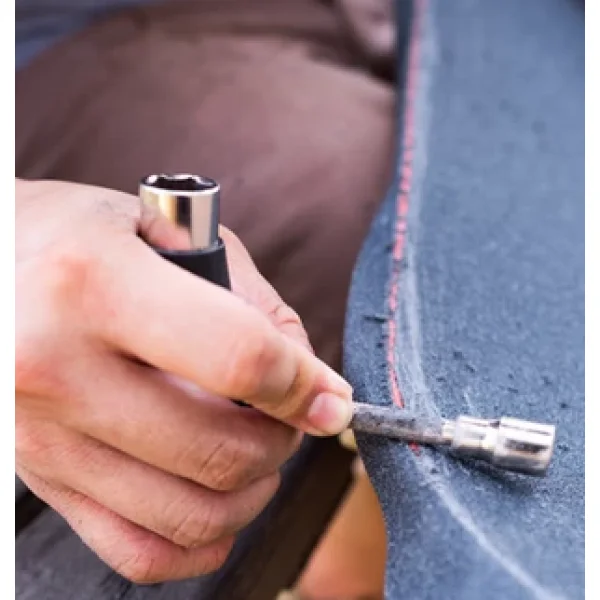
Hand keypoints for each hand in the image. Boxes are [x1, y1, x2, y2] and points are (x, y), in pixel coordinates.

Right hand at [16, 179, 352, 582]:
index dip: (304, 384)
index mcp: (93, 283)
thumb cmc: (79, 237)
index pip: (237, 357)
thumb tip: (311, 379)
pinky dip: (201, 541)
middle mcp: (55, 367)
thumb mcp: (168, 230)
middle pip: (219, 449)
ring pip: (189, 514)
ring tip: (257, 451)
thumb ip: (252, 300)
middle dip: (284, 439)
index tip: (330, 396)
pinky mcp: (39, 478)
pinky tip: (217, 498)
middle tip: (289, 415)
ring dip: (252, 492)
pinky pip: (137, 552)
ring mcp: (40, 435)